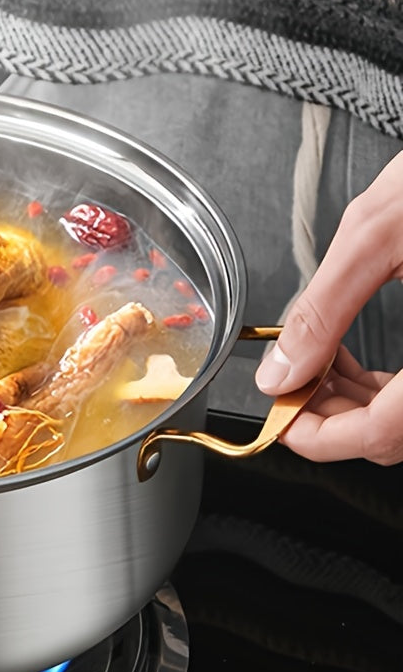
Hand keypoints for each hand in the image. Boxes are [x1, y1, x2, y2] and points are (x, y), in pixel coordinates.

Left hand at [255, 150, 402, 464]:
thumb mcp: (377, 234)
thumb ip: (323, 310)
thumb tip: (281, 371)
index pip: (381, 434)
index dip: (319, 437)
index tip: (279, 418)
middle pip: (392, 434)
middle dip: (329, 416)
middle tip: (288, 382)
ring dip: (351, 402)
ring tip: (312, 362)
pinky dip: (379, 386)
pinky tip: (345, 356)